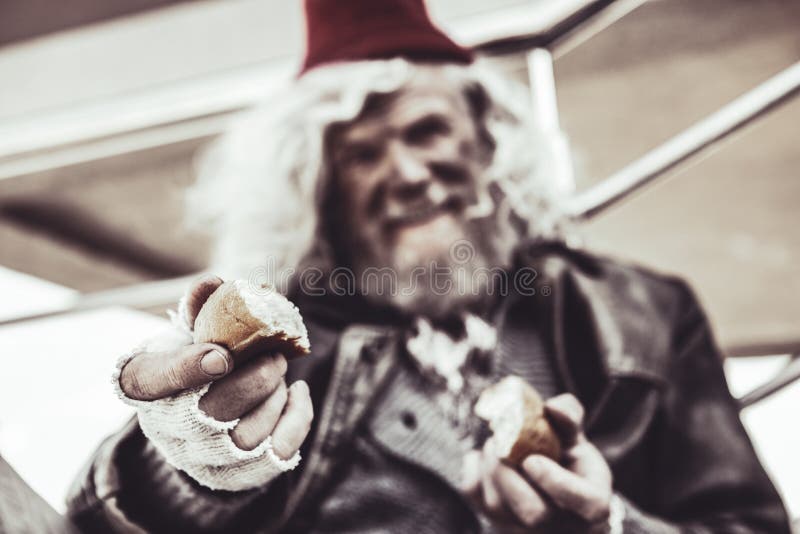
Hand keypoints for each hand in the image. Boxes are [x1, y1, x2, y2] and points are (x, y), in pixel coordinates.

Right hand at [118, 274, 312, 458]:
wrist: (194, 425)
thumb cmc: (192, 366)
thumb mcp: (185, 335)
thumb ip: (198, 309)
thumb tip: (213, 282)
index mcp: (146, 386)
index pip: (154, 380)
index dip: (189, 368)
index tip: (222, 355)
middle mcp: (169, 430)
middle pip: (217, 410)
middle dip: (257, 377)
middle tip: (273, 354)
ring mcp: (204, 458)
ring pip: (250, 434)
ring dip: (276, 395)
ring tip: (278, 371)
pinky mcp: (240, 473)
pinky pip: (279, 453)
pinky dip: (298, 418)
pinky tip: (296, 393)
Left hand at [461, 393, 611, 531]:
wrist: (550, 494)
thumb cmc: (570, 466)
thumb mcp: (577, 441)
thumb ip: (570, 420)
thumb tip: (554, 407)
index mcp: (591, 505)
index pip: (583, 503)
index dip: (555, 482)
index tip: (532, 460)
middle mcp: (560, 527)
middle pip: (533, 512)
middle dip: (510, 473)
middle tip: (499, 442)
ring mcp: (524, 531)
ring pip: (498, 507)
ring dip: (489, 467)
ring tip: (495, 444)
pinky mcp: (495, 523)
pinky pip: (475, 498)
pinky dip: (472, 470)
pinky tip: (483, 457)